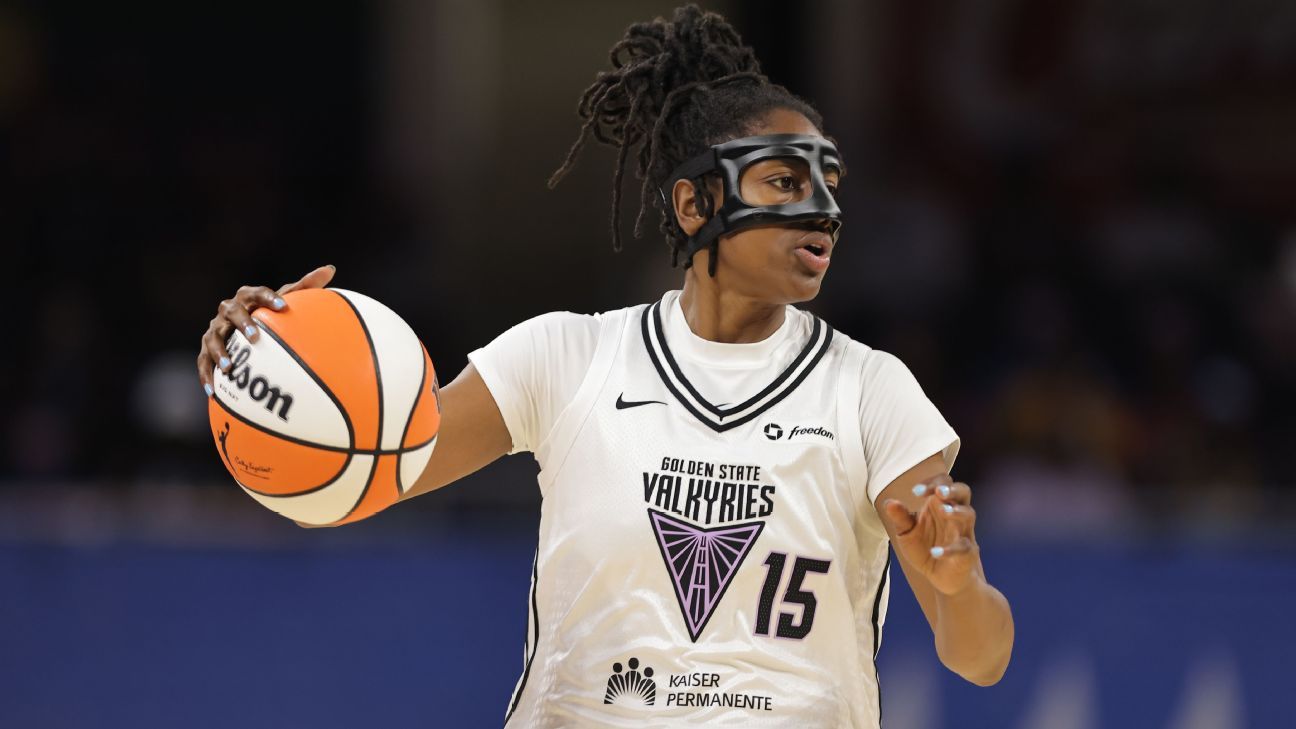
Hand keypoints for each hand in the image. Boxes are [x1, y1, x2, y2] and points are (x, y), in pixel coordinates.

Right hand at [196, 264, 335, 396]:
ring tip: (228, 367)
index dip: (268, 298)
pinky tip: (212, 391)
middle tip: (255, 338)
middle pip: (233, 312)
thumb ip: (307, 286)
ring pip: (213, 337)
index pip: (257, 293)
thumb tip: (329, 269)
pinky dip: (206, 374)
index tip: (283, 306)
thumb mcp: (287, 299)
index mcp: (248, 297)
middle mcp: (229, 310)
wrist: (243, 326)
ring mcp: (216, 329)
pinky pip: (203, 361)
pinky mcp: (207, 348)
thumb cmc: (271, 312)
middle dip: (243, 324)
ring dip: (219, 351)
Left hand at [881, 474, 980, 595]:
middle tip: (939, 491)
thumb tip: (889, 502)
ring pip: (969, 514)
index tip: (915, 491)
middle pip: (963, 491)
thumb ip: (900, 518)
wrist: (941, 577)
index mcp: (940, 504)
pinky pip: (964, 547)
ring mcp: (964, 532)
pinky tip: (935, 551)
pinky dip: (950, 549)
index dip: (931, 482)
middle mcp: (955, 514)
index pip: (942, 483)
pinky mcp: (968, 553)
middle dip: (952, 489)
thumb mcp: (907, 533)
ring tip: (943, 511)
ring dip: (956, 511)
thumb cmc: (925, 548)